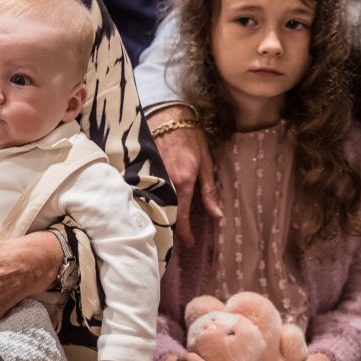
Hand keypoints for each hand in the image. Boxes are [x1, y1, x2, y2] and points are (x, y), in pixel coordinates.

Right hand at [148, 107, 221, 246]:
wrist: (168, 117)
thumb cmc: (191, 138)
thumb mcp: (206, 164)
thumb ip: (209, 191)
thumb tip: (217, 215)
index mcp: (183, 182)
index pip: (183, 215)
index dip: (185, 233)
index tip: (188, 244)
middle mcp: (165, 182)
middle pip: (165, 214)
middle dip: (171, 229)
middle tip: (176, 241)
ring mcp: (151, 177)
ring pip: (154, 206)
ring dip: (160, 218)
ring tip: (165, 228)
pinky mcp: (142, 172)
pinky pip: (146, 194)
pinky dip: (150, 204)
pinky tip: (153, 209)